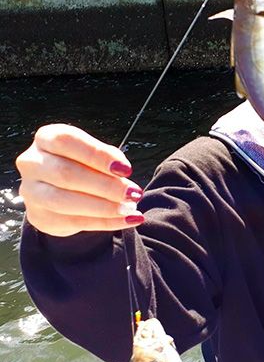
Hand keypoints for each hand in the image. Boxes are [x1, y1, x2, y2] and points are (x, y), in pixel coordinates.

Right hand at [16, 124, 143, 236]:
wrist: (59, 190)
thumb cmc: (82, 163)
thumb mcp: (95, 154)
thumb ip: (108, 157)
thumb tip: (122, 172)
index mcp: (46, 139)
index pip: (67, 142)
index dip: (97, 155)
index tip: (126, 170)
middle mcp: (32, 163)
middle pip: (66, 174)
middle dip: (105, 186)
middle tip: (133, 194)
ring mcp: (31, 191)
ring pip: (64, 201)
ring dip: (103, 207)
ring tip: (130, 209)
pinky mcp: (39, 217)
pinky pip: (73, 222)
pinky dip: (104, 222)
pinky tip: (127, 220)